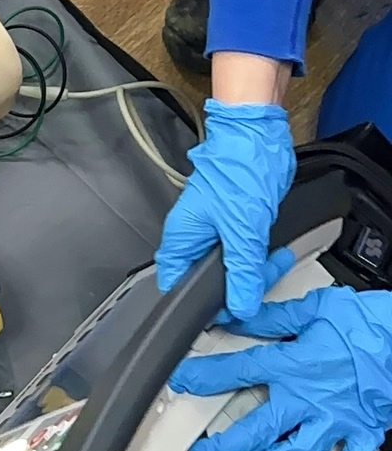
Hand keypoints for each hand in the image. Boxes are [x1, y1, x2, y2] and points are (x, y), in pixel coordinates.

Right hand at [154, 100, 296, 321]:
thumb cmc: (238, 170)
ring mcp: (215, 229)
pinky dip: (260, 257)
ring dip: (254, 270)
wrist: (257, 137)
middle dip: (237, 287)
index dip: (197, 303)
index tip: (222, 313)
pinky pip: (245, 252)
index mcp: (183, 236)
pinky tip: (275, 254)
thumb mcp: (242, 230)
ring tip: (274, 262)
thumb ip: (242, 272)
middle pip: (208, 280)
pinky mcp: (235, 223)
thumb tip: (241, 307)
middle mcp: (195, 235)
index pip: (176, 282)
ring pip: (231, 267)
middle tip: (257, 287)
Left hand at [169, 283, 391, 450]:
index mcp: (295, 364)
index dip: (205, 376)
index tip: (184, 380)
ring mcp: (335, 421)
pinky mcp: (362, 433)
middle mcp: (310, 398)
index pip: (238, 371)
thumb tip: (239, 314)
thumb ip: (272, 317)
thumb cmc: (369, 322)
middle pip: (257, 429)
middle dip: (224, 445)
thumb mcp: (315, 308)